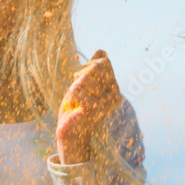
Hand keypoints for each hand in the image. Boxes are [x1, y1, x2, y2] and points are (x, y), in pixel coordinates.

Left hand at [55, 49, 122, 163]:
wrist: (71, 134)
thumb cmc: (77, 108)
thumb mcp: (86, 84)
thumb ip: (94, 68)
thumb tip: (102, 50)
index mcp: (115, 88)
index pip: (104, 61)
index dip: (88, 65)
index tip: (81, 79)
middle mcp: (115, 95)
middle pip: (96, 66)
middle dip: (80, 74)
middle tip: (76, 89)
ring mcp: (106, 103)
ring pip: (84, 77)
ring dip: (74, 88)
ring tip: (76, 102)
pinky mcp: (94, 109)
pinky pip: (76, 89)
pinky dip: (70, 96)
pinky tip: (74, 108)